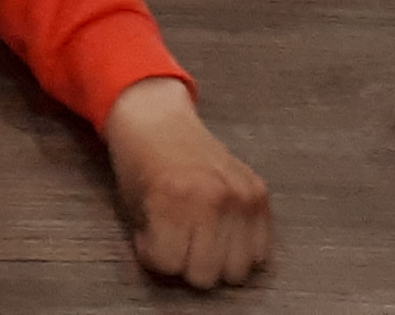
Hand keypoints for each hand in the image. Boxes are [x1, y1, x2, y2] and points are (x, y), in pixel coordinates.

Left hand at [101, 82, 273, 290]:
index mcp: (173, 197)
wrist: (158, 119)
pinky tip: (221, 231)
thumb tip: (176, 274)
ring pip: (237, 271)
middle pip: (206, 275)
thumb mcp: (133, 203)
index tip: (150, 237)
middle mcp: (213, 197)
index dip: (154, 255)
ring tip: (199, 236)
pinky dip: (241, 249)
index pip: (169, 265)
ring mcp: (240, 195)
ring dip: (216, 261)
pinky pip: (260, 251)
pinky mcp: (259, 194)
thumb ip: (154, 244)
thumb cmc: (139, 160)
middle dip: (185, 263)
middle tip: (176, 239)